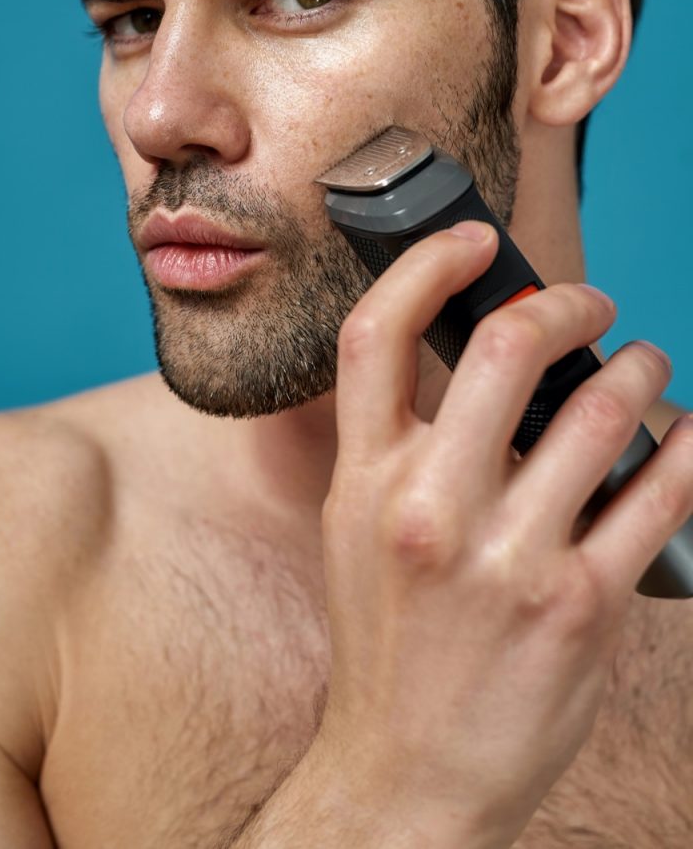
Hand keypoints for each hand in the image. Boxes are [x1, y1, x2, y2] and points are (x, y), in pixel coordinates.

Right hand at [314, 221, 692, 848]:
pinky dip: (688, 446)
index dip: (427, 265)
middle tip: (591, 305)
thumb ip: (400, 445)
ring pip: (603, 410)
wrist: (407, 772)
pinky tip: (689, 434)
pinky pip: (660, 493)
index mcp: (364, 480)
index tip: (476, 244)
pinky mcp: (580, 607)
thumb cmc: (388, 641)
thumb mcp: (358, 529)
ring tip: (646, 365)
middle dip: (567, 305)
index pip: (377, 335)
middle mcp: (429, 509)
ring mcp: (508, 560)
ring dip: (640, 368)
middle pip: (505, 348)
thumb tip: (477, 361)